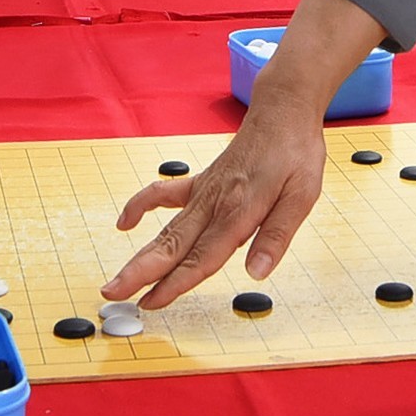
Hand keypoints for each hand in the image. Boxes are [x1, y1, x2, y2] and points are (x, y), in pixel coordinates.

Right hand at [100, 92, 327, 309]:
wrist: (282, 113)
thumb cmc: (295, 154)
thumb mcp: (302, 196)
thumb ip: (277, 236)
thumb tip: (257, 273)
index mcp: (239, 211)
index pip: (202, 257)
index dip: (175, 283)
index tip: (152, 303)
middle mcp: (214, 203)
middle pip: (172, 247)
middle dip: (140, 273)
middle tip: (113, 294)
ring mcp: (203, 192)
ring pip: (166, 230)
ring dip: (139, 256)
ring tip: (115, 279)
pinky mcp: (201, 181)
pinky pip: (163, 193)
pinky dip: (141, 205)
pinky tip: (124, 223)